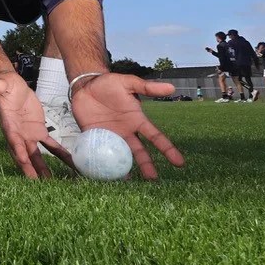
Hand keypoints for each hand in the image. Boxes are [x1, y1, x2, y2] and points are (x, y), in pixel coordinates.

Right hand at [0, 73, 74, 178]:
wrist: (12, 86)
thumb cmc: (5, 87)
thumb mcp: (2, 85)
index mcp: (9, 126)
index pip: (13, 141)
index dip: (18, 152)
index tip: (24, 162)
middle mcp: (18, 135)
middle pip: (24, 156)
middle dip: (31, 170)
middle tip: (38, 185)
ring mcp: (29, 135)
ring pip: (37, 156)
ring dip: (44, 169)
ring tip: (54, 183)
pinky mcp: (39, 131)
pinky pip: (51, 145)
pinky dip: (60, 154)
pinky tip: (70, 163)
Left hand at [70, 74, 185, 179]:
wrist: (85, 85)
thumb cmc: (108, 83)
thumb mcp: (128, 83)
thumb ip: (147, 87)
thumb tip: (172, 88)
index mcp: (137, 120)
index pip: (156, 137)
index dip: (168, 149)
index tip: (179, 163)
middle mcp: (126, 131)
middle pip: (139, 152)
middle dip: (147, 165)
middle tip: (153, 180)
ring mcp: (110, 136)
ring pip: (121, 155)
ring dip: (124, 168)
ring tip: (127, 182)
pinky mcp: (94, 137)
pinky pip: (100, 151)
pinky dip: (103, 162)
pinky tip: (105, 174)